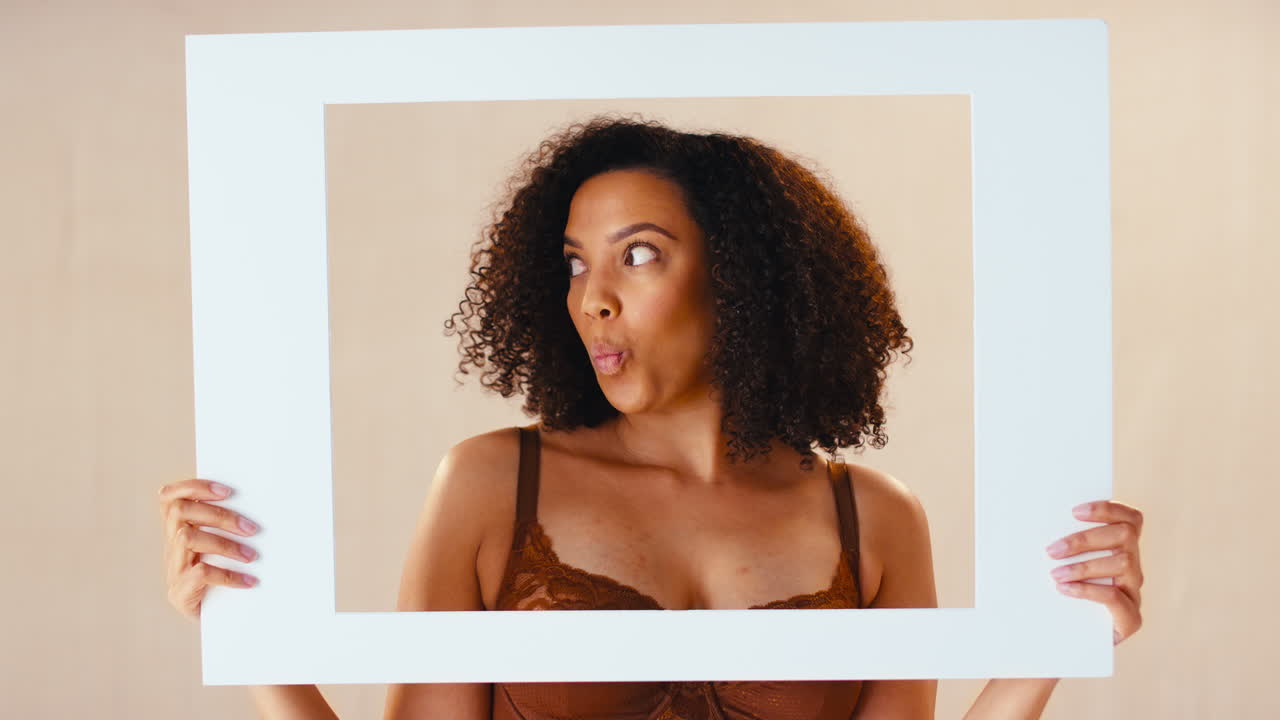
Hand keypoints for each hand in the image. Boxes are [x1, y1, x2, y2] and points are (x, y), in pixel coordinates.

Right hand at [157, 478, 259, 619]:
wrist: (218, 624)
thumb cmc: (228, 577)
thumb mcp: (226, 549)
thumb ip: (232, 527)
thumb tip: (268, 505)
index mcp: (178, 529)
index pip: (170, 496)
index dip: (194, 487)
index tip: (227, 490)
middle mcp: (170, 545)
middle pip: (180, 511)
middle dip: (218, 515)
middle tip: (252, 529)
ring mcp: (172, 568)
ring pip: (187, 537)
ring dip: (224, 543)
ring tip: (253, 556)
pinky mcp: (179, 591)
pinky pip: (200, 572)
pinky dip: (228, 575)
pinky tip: (249, 581)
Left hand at [1046, 500, 1144, 645]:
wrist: (1063, 641)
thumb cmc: (1056, 595)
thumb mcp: (1056, 564)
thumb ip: (1056, 544)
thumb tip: (1024, 518)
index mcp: (1120, 548)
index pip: (1131, 519)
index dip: (1108, 509)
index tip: (1074, 511)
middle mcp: (1133, 568)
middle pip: (1124, 536)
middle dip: (1085, 539)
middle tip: (1052, 550)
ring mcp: (1133, 592)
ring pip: (1123, 563)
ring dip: (1084, 565)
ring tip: (1055, 574)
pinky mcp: (1130, 619)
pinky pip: (1116, 597)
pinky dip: (1088, 590)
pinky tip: (1065, 589)